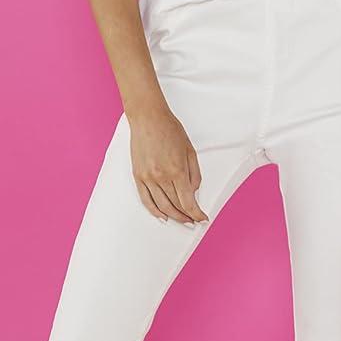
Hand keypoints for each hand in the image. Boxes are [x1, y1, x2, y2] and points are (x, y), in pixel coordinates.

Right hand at [128, 106, 208, 224]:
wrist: (148, 119)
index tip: (202, 218)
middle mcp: (161, 177)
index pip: (188, 202)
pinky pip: (146, 199)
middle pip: (176, 206)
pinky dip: (154, 211)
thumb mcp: (190, 150)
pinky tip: (162, 216)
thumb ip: (194, 174)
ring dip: (173, 216)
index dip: (196, 213)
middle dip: (186, 216)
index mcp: (177, 171)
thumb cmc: (170, 130)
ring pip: (161, 206)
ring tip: (181, 220)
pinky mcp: (138, 176)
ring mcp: (148, 178)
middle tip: (194, 221)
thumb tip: (193, 192)